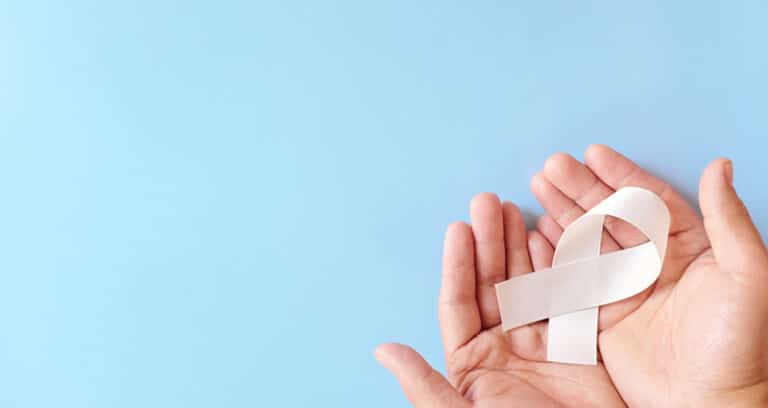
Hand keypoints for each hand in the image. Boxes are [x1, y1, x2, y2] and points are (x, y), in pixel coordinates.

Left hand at [375, 194, 624, 406]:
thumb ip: (423, 383)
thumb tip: (382, 350)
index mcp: (471, 362)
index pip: (459, 302)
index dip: (458, 263)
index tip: (458, 227)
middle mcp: (503, 345)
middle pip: (492, 282)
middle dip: (489, 241)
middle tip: (487, 201)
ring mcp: (540, 340)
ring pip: (525, 281)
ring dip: (518, 245)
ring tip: (513, 209)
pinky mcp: (577, 340)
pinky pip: (564, 293)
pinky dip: (557, 265)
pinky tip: (546, 237)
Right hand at [530, 145, 767, 406]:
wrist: (708, 404)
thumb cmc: (739, 343)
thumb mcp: (746, 273)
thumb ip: (729, 218)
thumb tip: (719, 165)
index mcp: (691, 247)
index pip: (650, 200)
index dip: (620, 174)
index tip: (593, 153)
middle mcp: (654, 263)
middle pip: (611, 214)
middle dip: (581, 188)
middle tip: (552, 166)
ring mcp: (626, 288)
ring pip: (589, 239)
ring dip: (563, 212)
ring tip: (538, 185)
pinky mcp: (604, 315)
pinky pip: (574, 277)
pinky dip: (555, 253)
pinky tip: (539, 231)